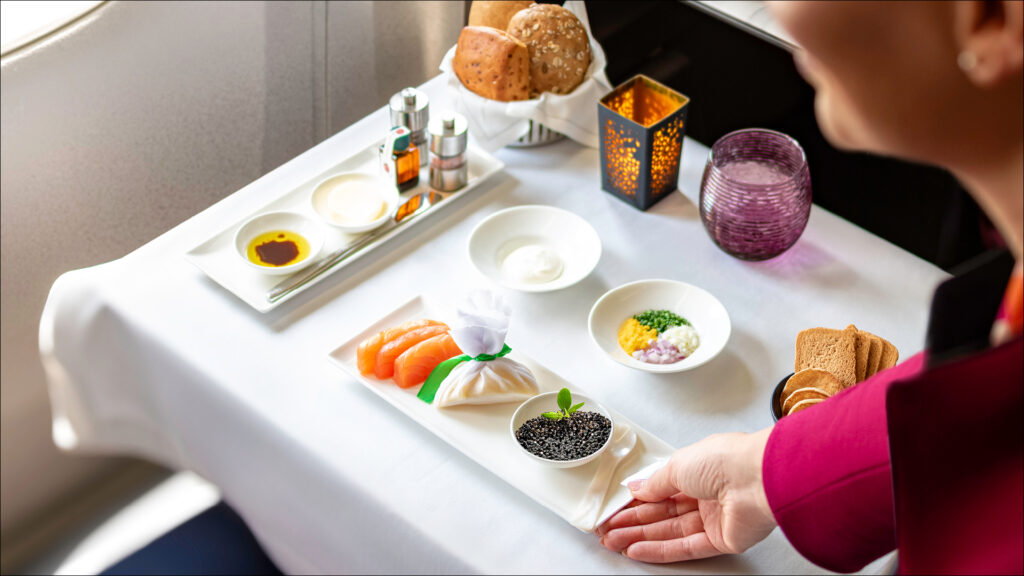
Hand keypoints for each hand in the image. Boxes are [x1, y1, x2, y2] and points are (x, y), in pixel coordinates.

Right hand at [596, 429, 775, 562]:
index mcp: (698, 470)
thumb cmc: (726, 460)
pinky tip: (638, 550)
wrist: (759, 478)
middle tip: (607, 530)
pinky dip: (659, 550)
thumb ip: (654, 483)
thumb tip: (636, 488)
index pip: (660, 491)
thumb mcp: (677, 465)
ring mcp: (714, 518)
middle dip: (632, 522)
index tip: (614, 510)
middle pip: (662, 513)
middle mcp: (706, 494)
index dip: (636, 502)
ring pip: (669, 532)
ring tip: (614, 542)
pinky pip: (685, 547)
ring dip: (639, 537)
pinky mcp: (722, 540)